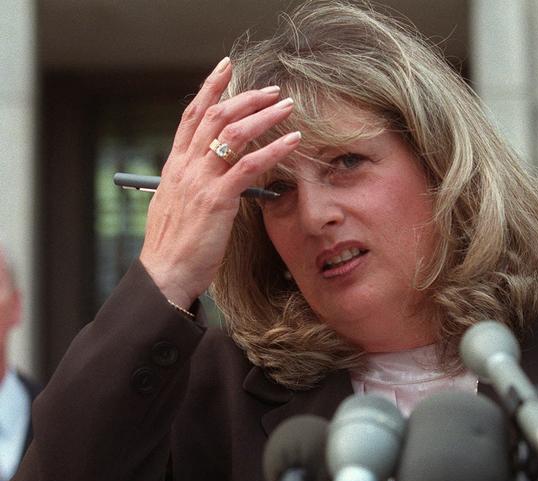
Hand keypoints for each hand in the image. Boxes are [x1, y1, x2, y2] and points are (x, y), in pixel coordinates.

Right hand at [139, 57, 299, 307]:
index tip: (226, 67)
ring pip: (233, 133)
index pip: (191, 115)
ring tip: (287, 107)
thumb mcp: (175, 206)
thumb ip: (191, 184)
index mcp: (175, 166)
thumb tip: (210, 174)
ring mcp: (200, 181)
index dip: (209, 87)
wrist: (164, 274)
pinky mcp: (217, 199)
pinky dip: (274, 148)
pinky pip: (250, 165)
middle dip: (245, 97)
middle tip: (272, 91)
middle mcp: (186, 166)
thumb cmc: (173, 246)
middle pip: (216, 116)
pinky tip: (293, 140)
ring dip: (263, 115)